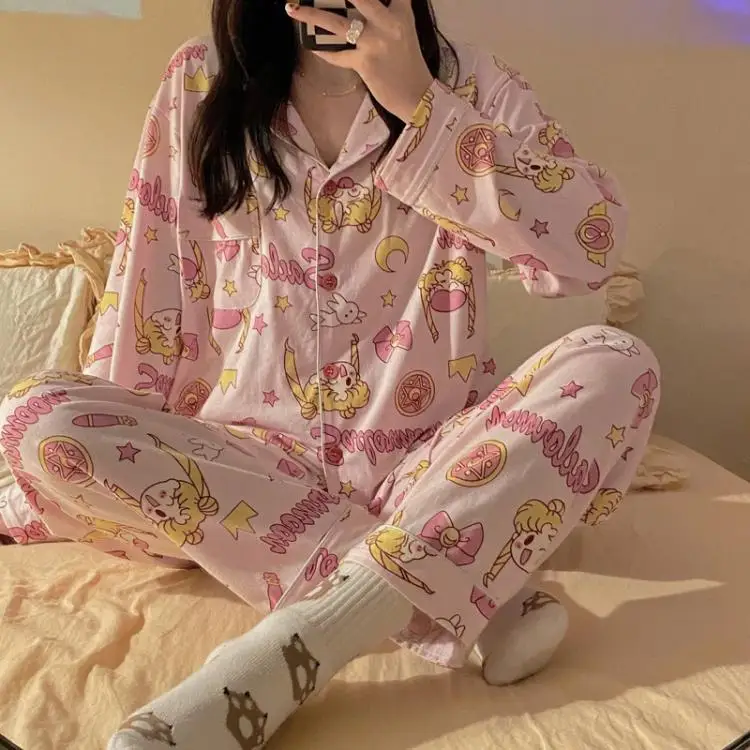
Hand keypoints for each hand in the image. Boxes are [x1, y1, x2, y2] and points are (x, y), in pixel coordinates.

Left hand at [286, 0, 434, 121]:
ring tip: (292, 10)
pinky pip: (337, 55)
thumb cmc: (409, 65)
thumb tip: (359, 10)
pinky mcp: (364, 63)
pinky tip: (311, 45)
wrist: (417, 96)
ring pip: (338, 24)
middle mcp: (388, 24)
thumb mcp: (404, 33)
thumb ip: (387, 16)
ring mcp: (374, 43)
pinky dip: (323, 51)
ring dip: (312, 16)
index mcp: (401, 14)